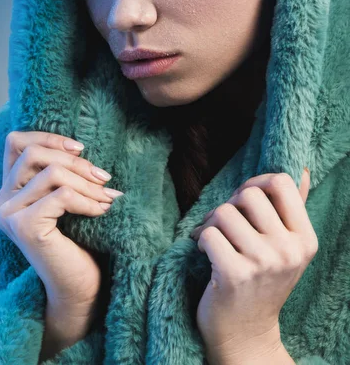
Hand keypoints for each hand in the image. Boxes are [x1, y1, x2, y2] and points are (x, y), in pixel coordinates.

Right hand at [0, 131, 123, 312]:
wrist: (79, 287)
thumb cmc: (78, 240)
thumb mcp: (65, 197)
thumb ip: (60, 172)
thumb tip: (81, 147)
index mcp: (8, 191)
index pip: (16, 143)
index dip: (49, 138)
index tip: (81, 149)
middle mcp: (0, 201)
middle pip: (34, 153)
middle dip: (76, 162)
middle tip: (104, 178)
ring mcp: (8, 214)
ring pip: (51, 173)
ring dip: (86, 183)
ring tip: (108, 196)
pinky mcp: (24, 227)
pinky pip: (61, 196)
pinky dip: (87, 200)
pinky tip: (102, 211)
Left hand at [190, 169, 317, 362]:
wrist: (246, 333)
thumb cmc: (263, 281)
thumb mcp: (286, 247)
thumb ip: (292, 208)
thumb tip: (302, 170)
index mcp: (304, 238)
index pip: (282, 182)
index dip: (256, 184)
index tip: (245, 202)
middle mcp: (288, 250)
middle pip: (248, 194)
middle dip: (229, 205)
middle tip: (224, 224)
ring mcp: (263, 263)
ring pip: (223, 212)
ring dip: (211, 224)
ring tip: (214, 241)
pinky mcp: (235, 274)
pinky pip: (208, 234)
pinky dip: (200, 240)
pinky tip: (207, 255)